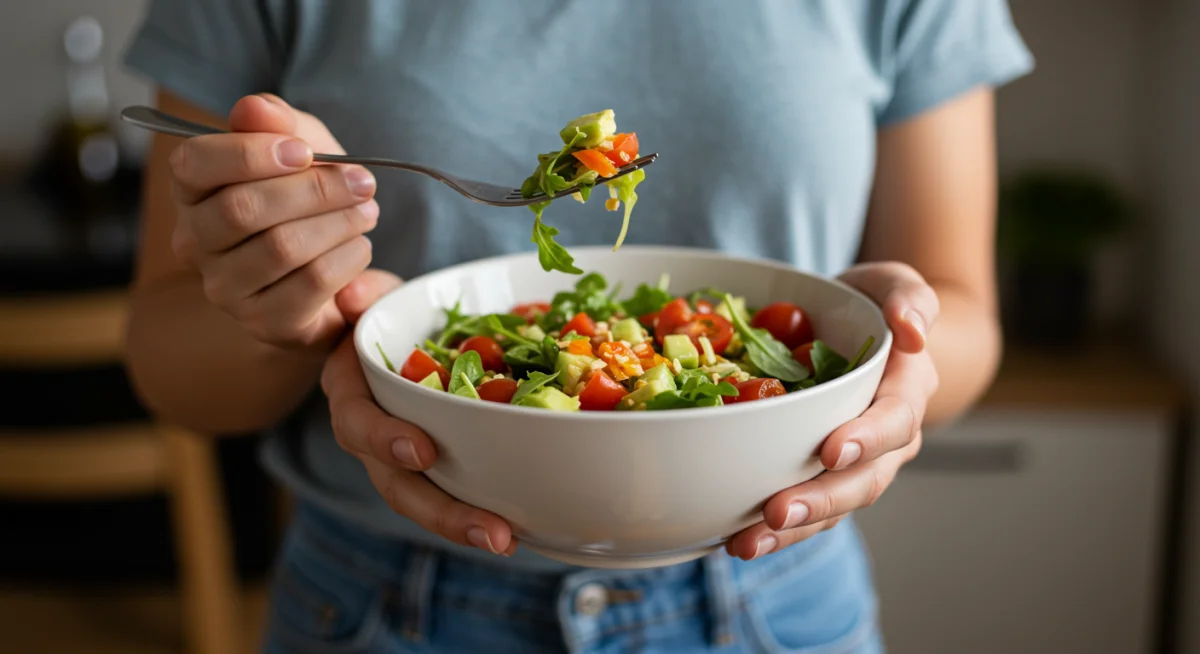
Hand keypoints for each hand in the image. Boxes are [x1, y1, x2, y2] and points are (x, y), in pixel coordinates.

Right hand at [167, 94, 378, 348]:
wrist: (336, 267)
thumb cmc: (307, 198)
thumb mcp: (302, 147)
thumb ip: (279, 123)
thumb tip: (254, 108)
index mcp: (192, 191)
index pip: (193, 164)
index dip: (250, 153)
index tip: (305, 151)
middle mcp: (195, 243)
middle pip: (242, 209)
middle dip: (313, 190)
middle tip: (361, 182)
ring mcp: (225, 289)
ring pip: (280, 247)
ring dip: (337, 223)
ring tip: (366, 212)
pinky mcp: (264, 323)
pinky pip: (310, 283)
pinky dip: (347, 258)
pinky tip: (359, 246)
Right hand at [320, 270, 517, 555]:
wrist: (385, 326)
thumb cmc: (376, 308)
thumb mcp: (364, 292)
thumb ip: (360, 293)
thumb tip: (355, 295)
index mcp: (349, 392)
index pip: (358, 422)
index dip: (386, 439)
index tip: (423, 451)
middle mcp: (373, 435)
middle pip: (399, 485)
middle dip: (444, 512)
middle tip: (494, 533)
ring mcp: (404, 455)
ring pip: (429, 499)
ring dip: (466, 524)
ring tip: (508, 540)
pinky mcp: (437, 460)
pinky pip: (457, 488)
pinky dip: (486, 506)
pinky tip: (525, 525)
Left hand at [726, 262, 939, 559]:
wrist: (862, 331)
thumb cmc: (873, 304)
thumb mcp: (893, 283)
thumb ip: (909, 298)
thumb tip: (913, 331)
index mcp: (906, 391)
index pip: (894, 420)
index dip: (866, 439)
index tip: (831, 450)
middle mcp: (886, 438)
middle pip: (862, 480)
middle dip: (820, 500)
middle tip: (777, 512)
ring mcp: (854, 463)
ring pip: (832, 506)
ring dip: (792, 530)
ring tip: (746, 544)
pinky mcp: (820, 475)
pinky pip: (805, 509)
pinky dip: (773, 530)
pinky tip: (734, 540)